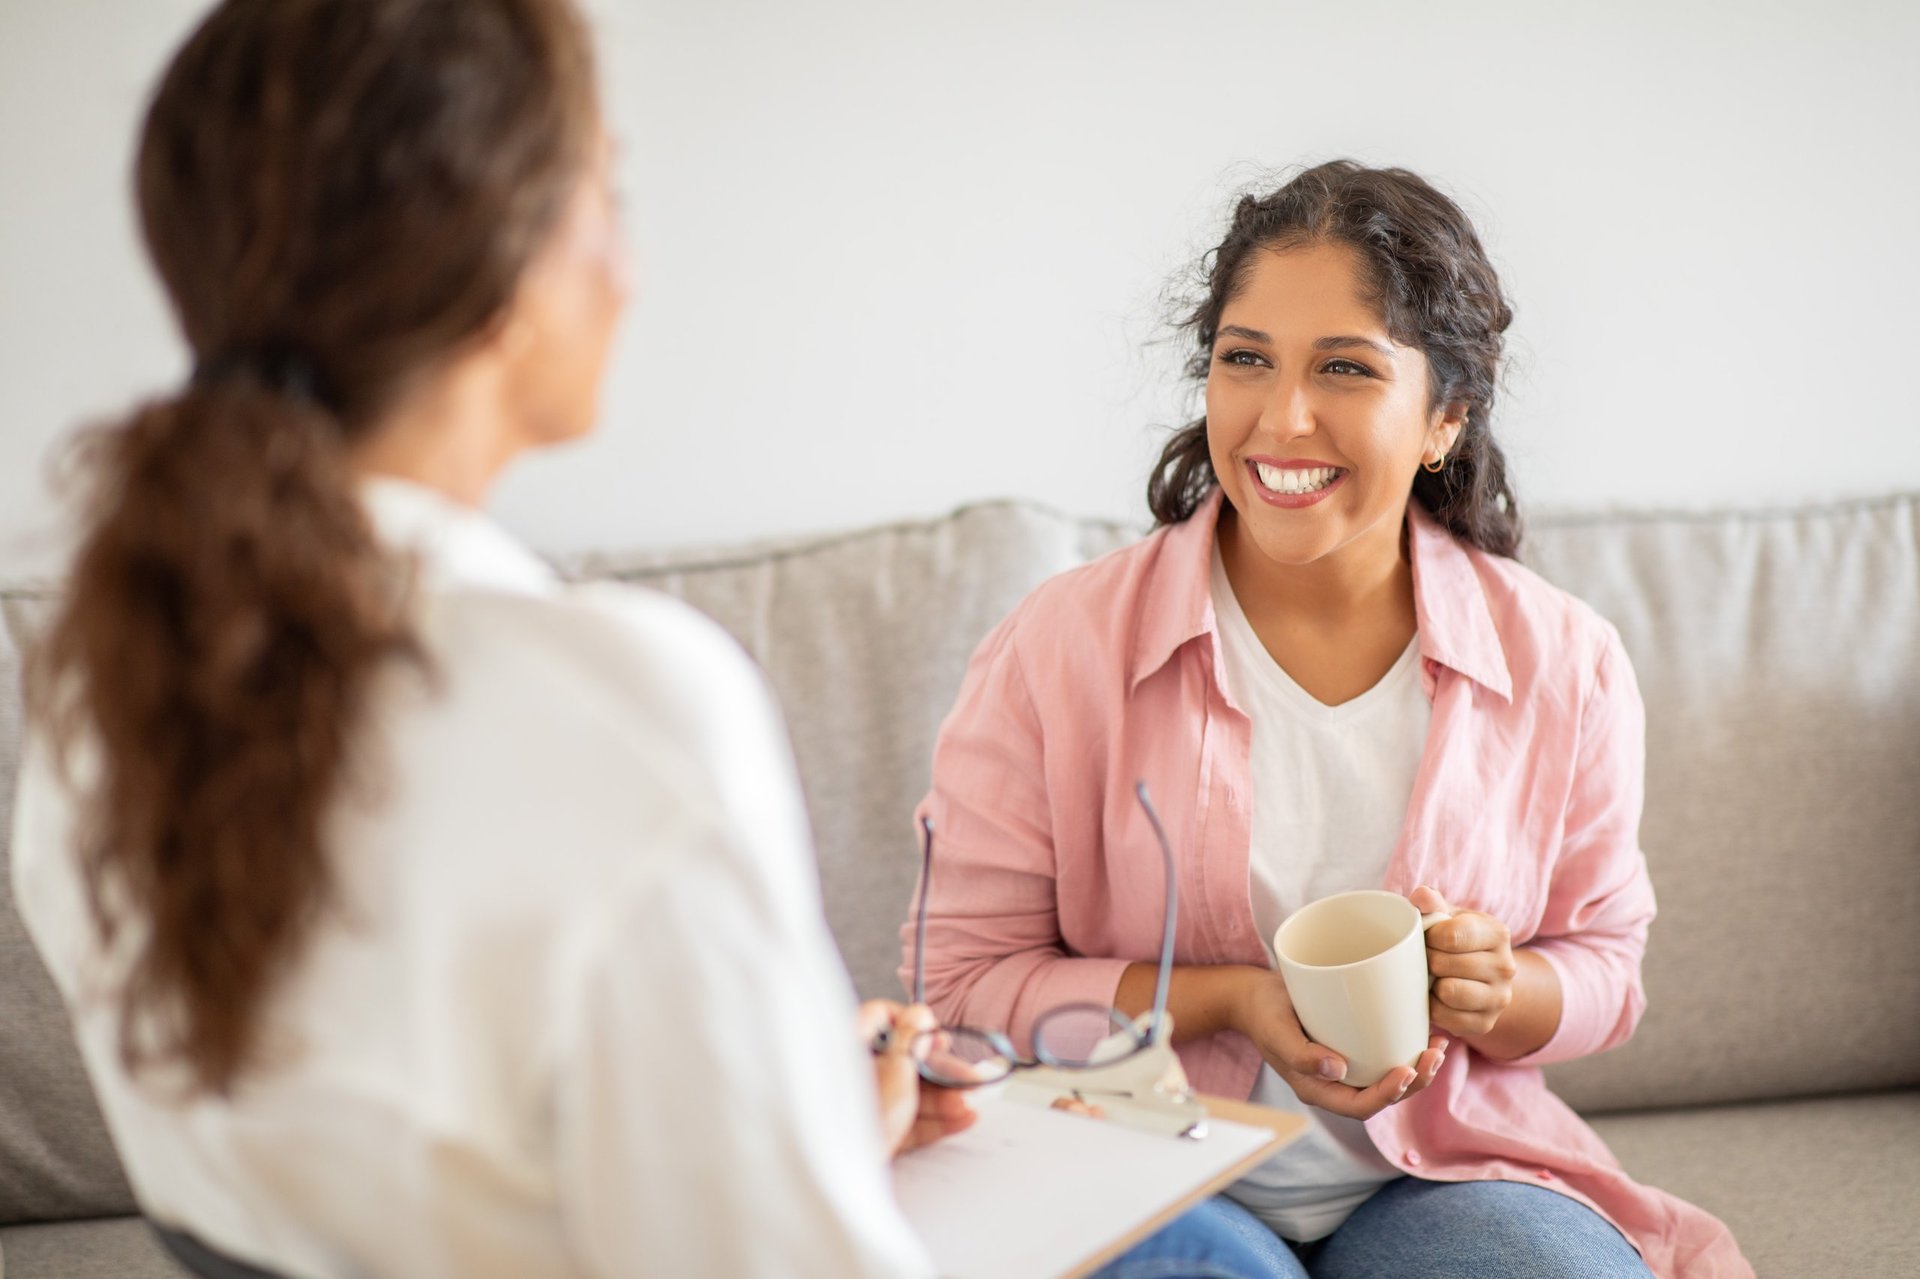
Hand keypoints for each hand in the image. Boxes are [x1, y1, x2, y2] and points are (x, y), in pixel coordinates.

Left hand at [857, 1000, 977, 1156]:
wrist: (843, 1179)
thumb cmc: (862, 1117)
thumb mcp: (896, 1071)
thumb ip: (910, 1040)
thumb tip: (919, 1014)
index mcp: (849, 1046)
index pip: (879, 1016)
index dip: (912, 1022)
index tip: (937, 1036)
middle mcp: (853, 1073)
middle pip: (902, 1061)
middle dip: (940, 1072)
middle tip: (969, 1078)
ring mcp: (862, 1105)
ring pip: (907, 1093)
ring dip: (942, 1099)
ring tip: (968, 1105)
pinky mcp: (872, 1134)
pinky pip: (904, 1119)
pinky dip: (931, 1120)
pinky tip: (962, 1120)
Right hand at [1230, 970, 1445, 1119]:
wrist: (1253, 996)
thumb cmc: (1263, 1011)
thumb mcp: (1276, 1030)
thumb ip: (1300, 1055)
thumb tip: (1337, 1071)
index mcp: (1316, 1089)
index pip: (1359, 1106)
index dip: (1387, 1095)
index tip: (1407, 1071)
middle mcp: (1335, 1084)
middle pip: (1382, 1096)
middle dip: (1414, 1082)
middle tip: (1435, 1055)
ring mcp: (1344, 1067)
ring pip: (1388, 1079)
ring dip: (1418, 1069)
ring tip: (1438, 1047)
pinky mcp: (1351, 1047)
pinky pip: (1383, 1057)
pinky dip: (1407, 1049)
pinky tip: (1423, 1033)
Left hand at [1411, 885, 1517, 1038]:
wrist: (1482, 976)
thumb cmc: (1456, 939)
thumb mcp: (1448, 916)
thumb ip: (1432, 903)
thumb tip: (1421, 897)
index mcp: (1497, 933)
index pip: (1451, 936)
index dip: (1429, 937)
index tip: (1428, 938)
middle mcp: (1506, 966)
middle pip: (1443, 964)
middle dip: (1427, 961)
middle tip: (1429, 959)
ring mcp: (1499, 998)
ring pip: (1448, 992)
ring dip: (1432, 985)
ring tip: (1435, 978)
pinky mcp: (1486, 1023)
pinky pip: (1446, 1018)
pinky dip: (1435, 1009)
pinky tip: (1439, 998)